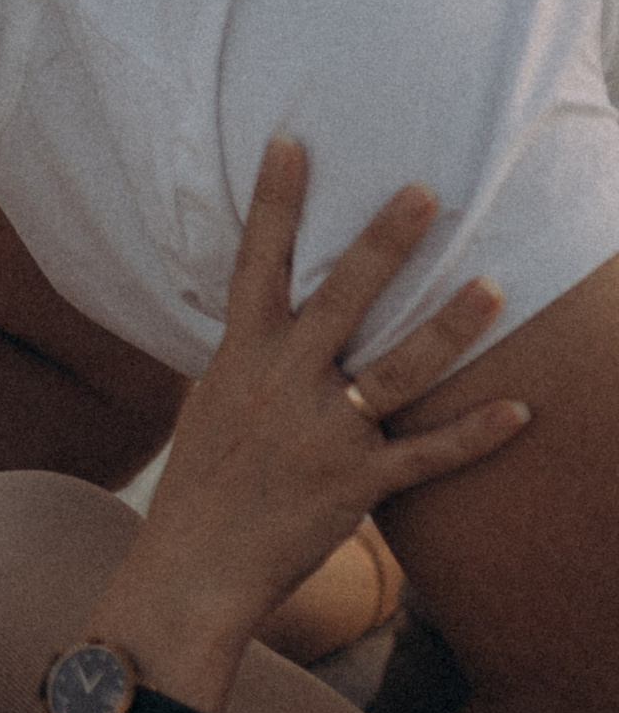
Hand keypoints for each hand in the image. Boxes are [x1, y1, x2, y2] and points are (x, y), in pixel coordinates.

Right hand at [134, 141, 529, 634]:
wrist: (192, 570)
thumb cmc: (200, 485)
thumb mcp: (210, 403)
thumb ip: (249, 355)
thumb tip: (266, 310)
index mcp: (241, 359)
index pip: (256, 265)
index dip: (274, 203)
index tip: (292, 142)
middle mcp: (282, 386)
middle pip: (341, 299)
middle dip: (384, 243)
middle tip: (426, 192)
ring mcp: (322, 436)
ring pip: (398, 371)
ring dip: (450, 329)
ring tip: (494, 288)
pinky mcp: (355, 487)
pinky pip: (426, 456)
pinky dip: (475, 434)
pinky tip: (520, 410)